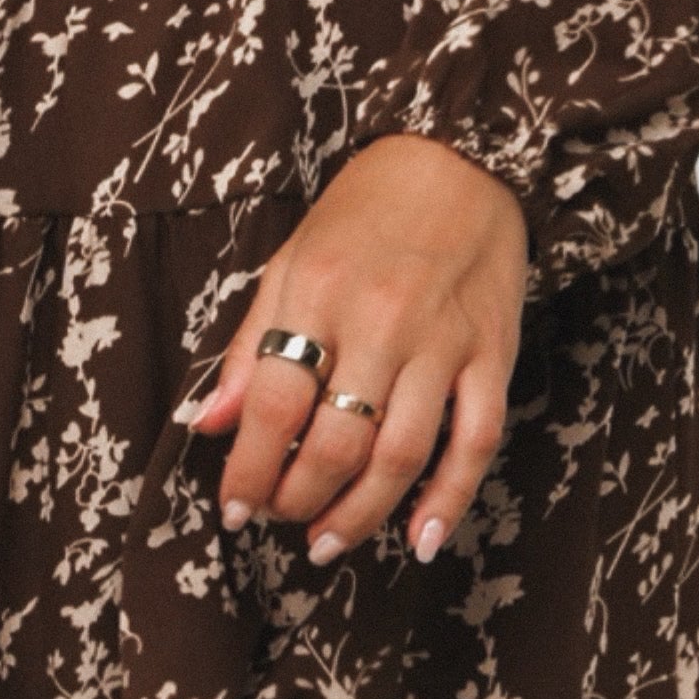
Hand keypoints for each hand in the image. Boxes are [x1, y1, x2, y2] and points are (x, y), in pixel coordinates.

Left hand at [180, 136, 527, 567]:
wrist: (460, 157)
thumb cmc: (362, 213)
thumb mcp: (290, 262)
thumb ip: (248, 346)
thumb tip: (204, 424)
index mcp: (317, 292)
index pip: (272, 402)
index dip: (248, 467)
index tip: (233, 507)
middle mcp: (381, 320)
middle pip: (335, 441)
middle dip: (298, 498)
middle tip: (281, 519)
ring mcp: (444, 341)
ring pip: (401, 455)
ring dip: (360, 514)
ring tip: (328, 542)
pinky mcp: (493, 354)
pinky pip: (475, 442)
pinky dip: (448, 500)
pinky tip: (420, 541)